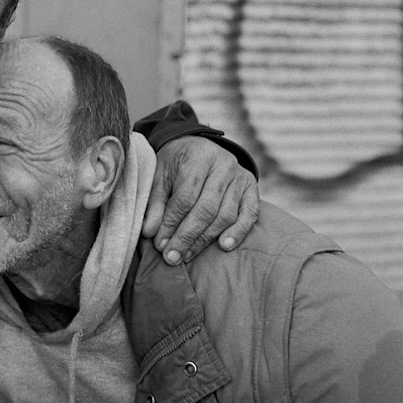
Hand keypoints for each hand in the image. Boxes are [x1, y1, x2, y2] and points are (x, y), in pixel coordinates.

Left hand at [142, 136, 259, 264]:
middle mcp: (223, 166)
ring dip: (206, 239)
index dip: (172, 224)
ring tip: (188, 255)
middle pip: (206, 209)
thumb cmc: (176, 163)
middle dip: (187, 237)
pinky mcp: (251, 187)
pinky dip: (238, 231)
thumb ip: (155, 203)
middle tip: (172, 258)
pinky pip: (250, 213)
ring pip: (226, 215)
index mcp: (197, 158)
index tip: (160, 245)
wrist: (199, 145)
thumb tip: (150, 233)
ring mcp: (240, 176)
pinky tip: (224, 246)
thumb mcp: (160, 176)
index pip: (185, 198)